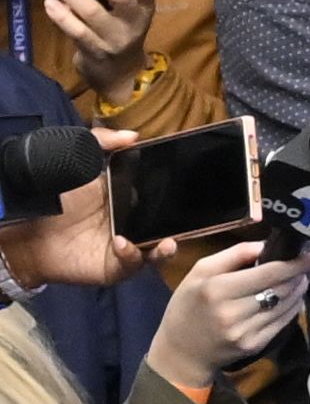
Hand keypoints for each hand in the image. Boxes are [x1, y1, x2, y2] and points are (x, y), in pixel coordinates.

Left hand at [1, 127, 175, 288]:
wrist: (26, 231)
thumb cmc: (53, 197)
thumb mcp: (75, 160)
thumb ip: (99, 142)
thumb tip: (134, 136)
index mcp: (127, 198)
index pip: (159, 197)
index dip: (174, 194)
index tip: (186, 188)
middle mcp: (131, 223)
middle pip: (165, 225)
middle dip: (180, 226)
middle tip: (190, 221)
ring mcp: (126, 247)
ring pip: (157, 250)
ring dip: (166, 249)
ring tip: (168, 243)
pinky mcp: (114, 267)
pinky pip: (132, 265)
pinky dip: (132, 256)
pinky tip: (123, 244)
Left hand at [46, 0, 155, 106]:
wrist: (121, 72)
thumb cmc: (121, 29)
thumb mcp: (129, 9)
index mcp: (145, 6)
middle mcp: (134, 22)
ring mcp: (115, 39)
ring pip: (93, 12)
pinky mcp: (96, 52)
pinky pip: (77, 32)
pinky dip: (62, 16)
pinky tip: (51, 4)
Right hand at [145, 241, 309, 388]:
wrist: (181, 352)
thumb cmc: (188, 306)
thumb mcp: (199, 272)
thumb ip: (233, 254)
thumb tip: (266, 245)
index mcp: (216, 289)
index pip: (267, 274)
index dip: (293, 264)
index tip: (309, 255)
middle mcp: (232, 312)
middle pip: (280, 289)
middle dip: (298, 275)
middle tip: (304, 266)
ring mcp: (245, 332)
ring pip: (285, 306)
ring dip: (298, 291)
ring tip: (300, 280)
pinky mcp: (254, 346)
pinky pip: (283, 323)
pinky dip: (292, 308)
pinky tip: (293, 299)